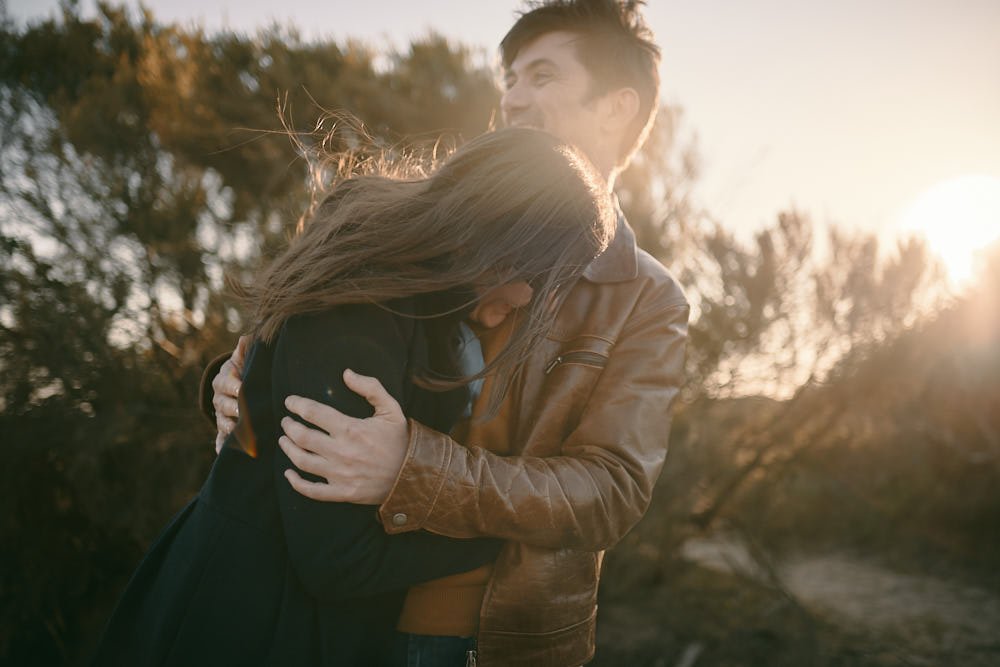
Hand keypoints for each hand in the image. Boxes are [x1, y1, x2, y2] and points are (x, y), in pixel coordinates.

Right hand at [213, 335, 249, 453]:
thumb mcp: (243, 361)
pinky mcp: (223, 432)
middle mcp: (219, 401)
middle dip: (234, 409)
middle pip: (224, 406)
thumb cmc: (244, 372)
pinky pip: (219, 441)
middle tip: (245, 413)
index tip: (243, 388)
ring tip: (242, 434)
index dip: (234, 386)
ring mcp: (220, 417)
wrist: (235, 390)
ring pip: (223, 424)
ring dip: (231, 429)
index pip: (226, 384)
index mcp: (222, 382)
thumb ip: (245, 351)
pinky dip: (221, 447)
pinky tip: (223, 452)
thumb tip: (247, 337)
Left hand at [278, 369, 407, 504]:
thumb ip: (371, 388)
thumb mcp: (391, 409)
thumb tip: (346, 374)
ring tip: (284, 439)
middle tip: (286, 421)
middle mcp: (342, 452)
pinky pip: (311, 490)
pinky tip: (288, 473)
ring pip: (302, 461)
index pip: (314, 413)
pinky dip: (295, 483)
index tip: (290, 402)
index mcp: (352, 429)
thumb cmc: (400, 440)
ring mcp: (340, 474)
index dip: (297, 405)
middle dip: (289, 426)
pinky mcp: (342, 492)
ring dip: (287, 448)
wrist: (413, 475)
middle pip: (302, 437)